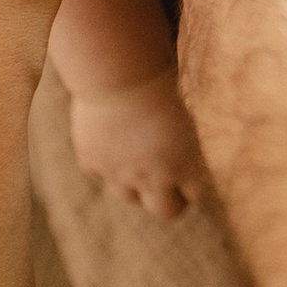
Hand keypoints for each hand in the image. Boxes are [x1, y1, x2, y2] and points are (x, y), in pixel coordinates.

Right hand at [66, 63, 206, 220]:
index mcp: (185, 164)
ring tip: (137, 170)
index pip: (194, 196)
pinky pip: (101, 174)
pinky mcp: (93, 163)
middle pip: (165, 212)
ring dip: (135, 187)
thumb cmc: (160, 84)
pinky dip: (105, 164)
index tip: (189, 188)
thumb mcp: (184, 115)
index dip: (192, 192)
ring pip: (129, 197)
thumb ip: (185, 146)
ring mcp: (120, 173)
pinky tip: (109, 144)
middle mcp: (154, 177)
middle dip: (169, 204)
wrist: (120, 74)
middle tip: (169, 196)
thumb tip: (185, 164)